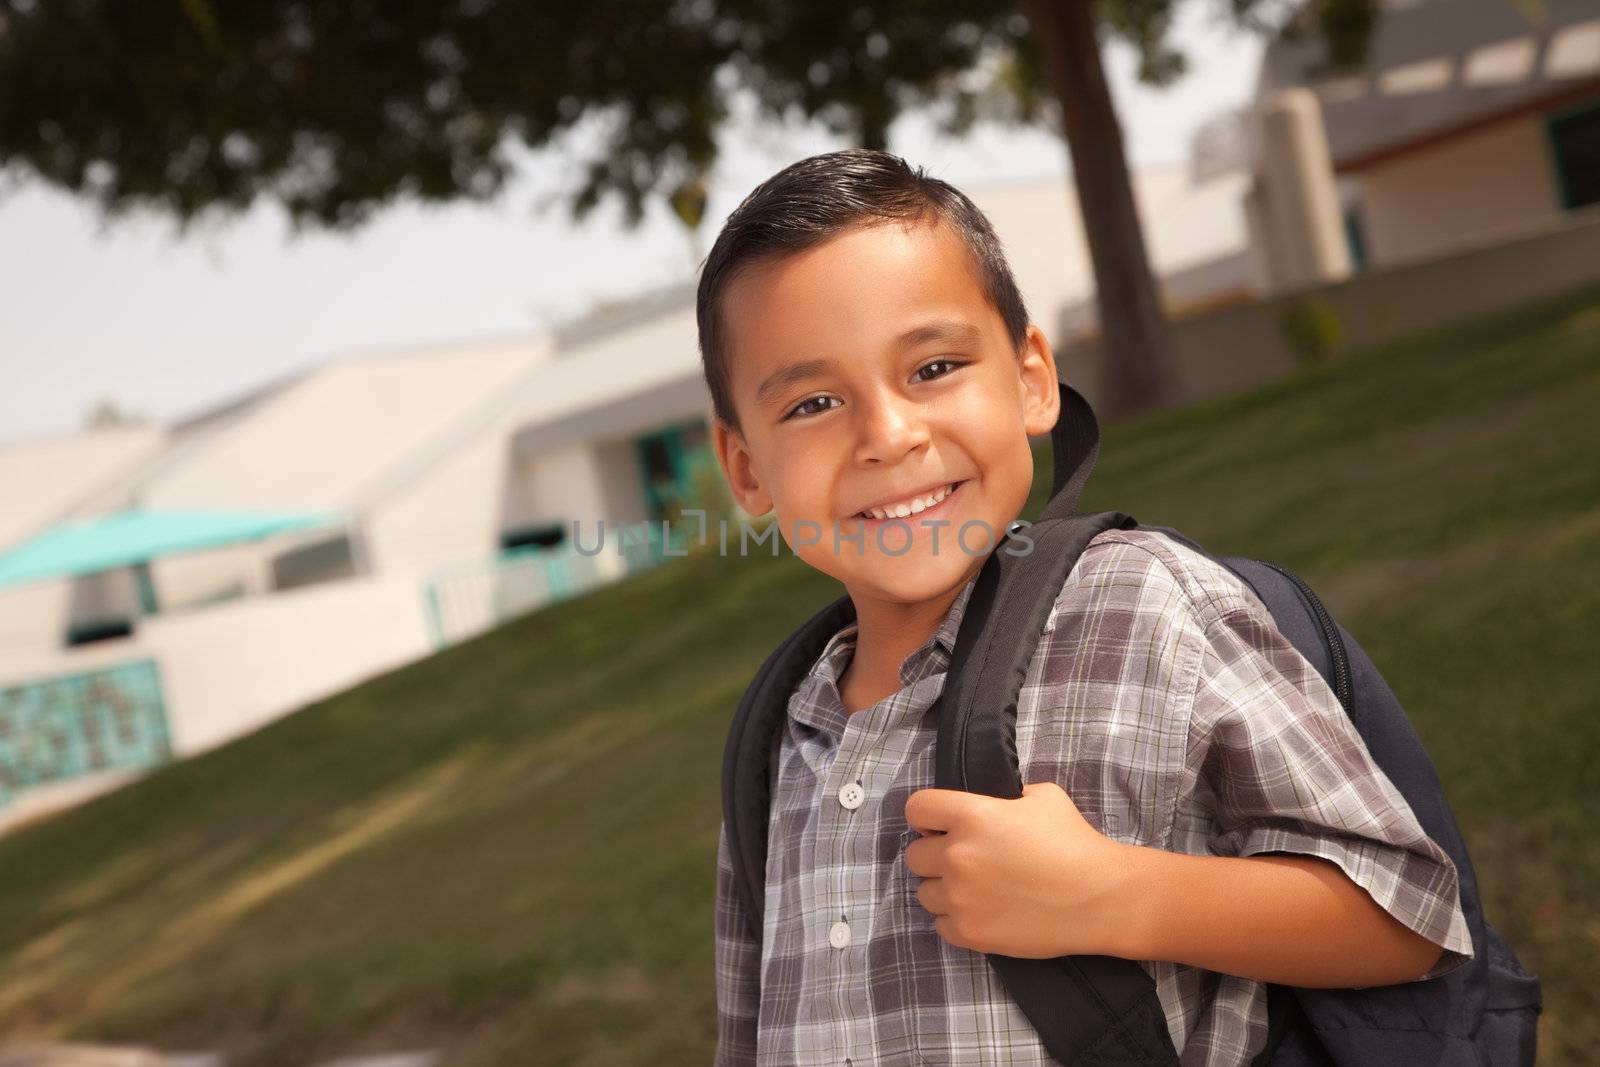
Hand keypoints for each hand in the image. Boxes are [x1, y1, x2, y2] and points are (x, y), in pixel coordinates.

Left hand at [902, 781, 1132, 958]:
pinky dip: (957, 920)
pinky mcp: (968, 932)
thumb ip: (1007, 796)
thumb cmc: (1075, 843)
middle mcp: (957, 855)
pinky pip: (940, 925)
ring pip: (924, 893)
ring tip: (976, 891)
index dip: (926, 817)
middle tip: (967, 862)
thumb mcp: (1043, 797)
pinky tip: (984, 913)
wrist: (1100, 897)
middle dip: (935, 856)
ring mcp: (960, 896)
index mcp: (970, 815)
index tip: (937, 826)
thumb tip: (993, 802)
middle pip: (915, 855)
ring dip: (944, 890)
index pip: (916, 809)